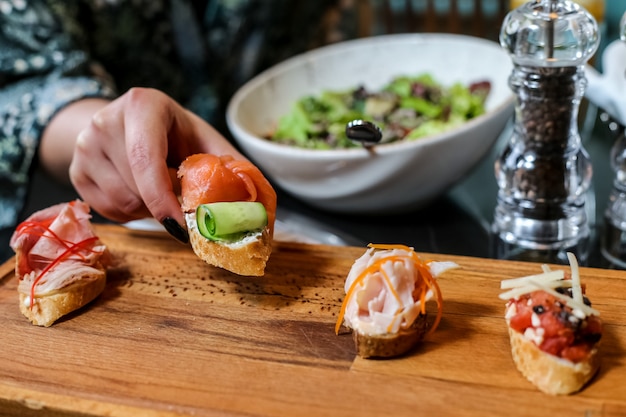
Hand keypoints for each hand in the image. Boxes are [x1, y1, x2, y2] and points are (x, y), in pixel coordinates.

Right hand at [69, 87, 242, 238]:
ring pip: (121, 203)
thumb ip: (233, 168)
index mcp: (142, 105)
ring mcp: (84, 146)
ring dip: (150, 210)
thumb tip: (263, 211)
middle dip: (166, 203)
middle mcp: (105, 121)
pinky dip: (131, 214)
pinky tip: (142, 194)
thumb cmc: (176, 135)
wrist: (128, 126)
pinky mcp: (75, 171)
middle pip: (137, 187)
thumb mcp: (206, 141)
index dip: (164, 198)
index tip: (183, 227)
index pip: (146, 159)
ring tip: (161, 190)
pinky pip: (107, 211)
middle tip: (183, 198)